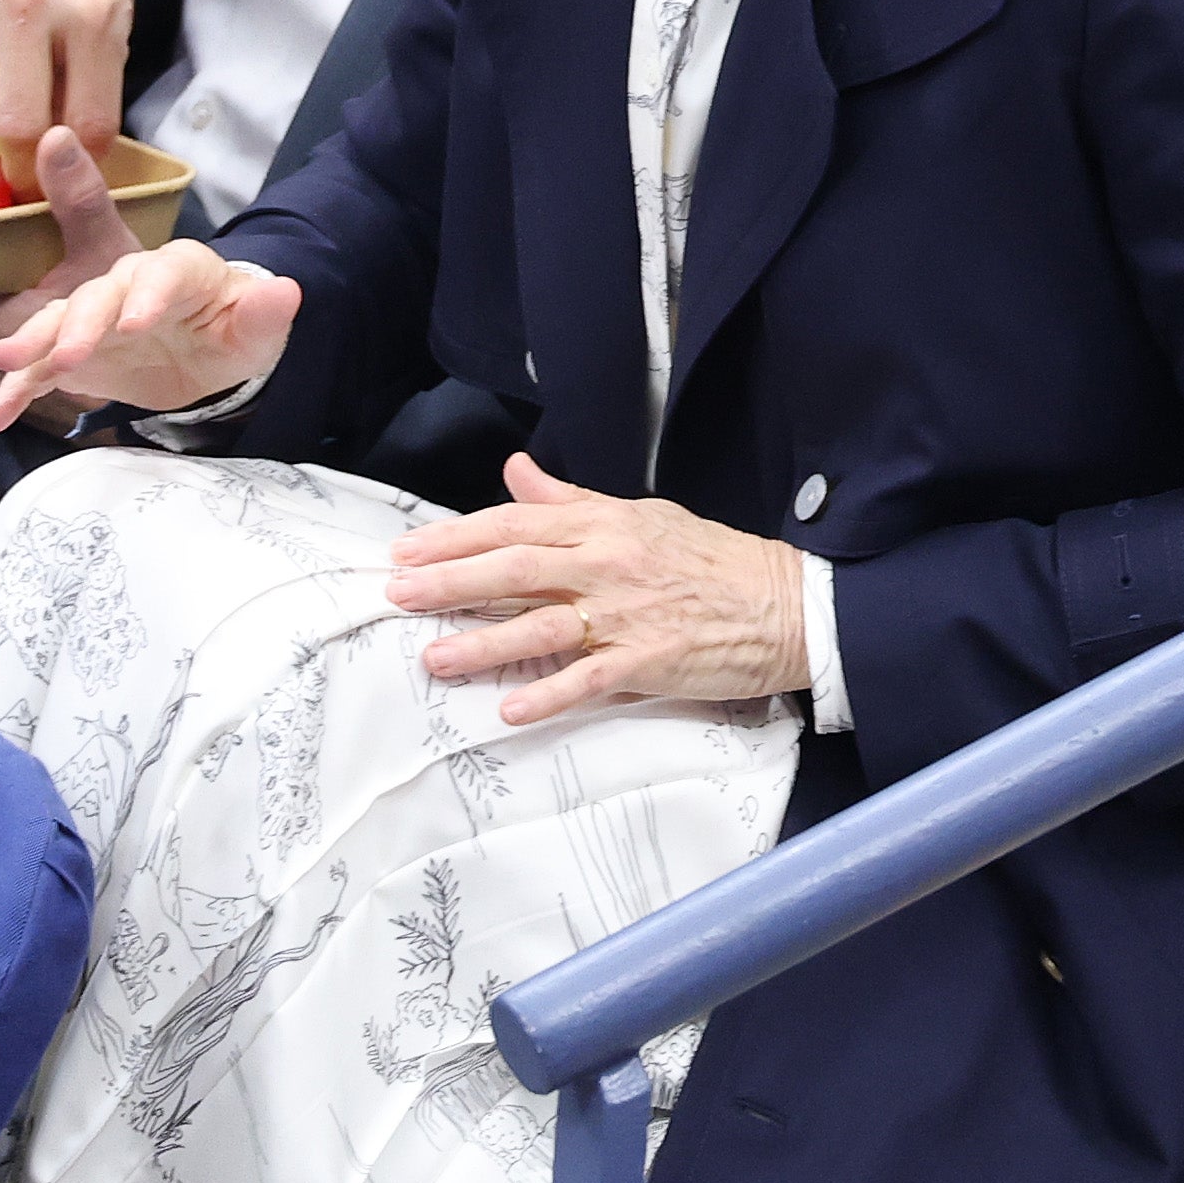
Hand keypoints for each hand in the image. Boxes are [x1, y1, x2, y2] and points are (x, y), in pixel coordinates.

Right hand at [0, 0, 146, 171]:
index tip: (62, 175)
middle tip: (22, 148)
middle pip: (15, 124)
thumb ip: (98, 64)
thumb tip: (72, 145)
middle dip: (22, 149)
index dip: (75, 163)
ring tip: (2, 55)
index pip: (85, 126)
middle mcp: (30, 1)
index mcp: (95, 12)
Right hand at [0, 229, 298, 433]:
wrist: (203, 349)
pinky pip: (39, 370)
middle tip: (68, 355)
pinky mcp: (72, 354)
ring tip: (5, 362)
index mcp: (178, 271)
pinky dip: (13, 390)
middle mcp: (127, 285)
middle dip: (81, 323)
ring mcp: (94, 318)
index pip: (163, 274)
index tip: (138, 324)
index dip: (149, 295)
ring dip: (33, 342)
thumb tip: (287, 291)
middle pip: (99, 296)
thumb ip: (267, 312)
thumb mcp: (257, 328)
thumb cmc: (232, 330)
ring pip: (58, 323)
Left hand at [386, 453, 811, 725]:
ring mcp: (627, 615)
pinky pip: (589, 680)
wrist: (786, 603)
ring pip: (541, 628)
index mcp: (603, 526)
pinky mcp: (650, 662)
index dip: (457, 538)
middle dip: (450, 583)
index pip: (515, 526)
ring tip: (435, 657)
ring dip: (484, 644)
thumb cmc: (713, 560)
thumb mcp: (641, 514)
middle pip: (514, 571)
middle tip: (397, 594)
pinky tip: (510, 710)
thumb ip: (571, 501)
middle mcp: (607, 565)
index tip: (408, 551)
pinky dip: (550, 696)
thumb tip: (515, 472)